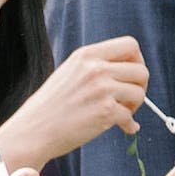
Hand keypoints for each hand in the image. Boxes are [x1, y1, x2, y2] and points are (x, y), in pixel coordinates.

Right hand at [7, 31, 156, 168]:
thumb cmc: (51, 106)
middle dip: (140, 86)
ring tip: (121, 113)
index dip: (137, 60)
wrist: (33, 130)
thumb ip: (96, 67)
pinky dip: (129, 125)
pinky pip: (130, 117)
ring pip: (140, 92)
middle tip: (129, 99)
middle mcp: (96, 68)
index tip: (130, 76)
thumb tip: (128, 72)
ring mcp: (101, 89)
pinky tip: (123, 128)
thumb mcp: (70, 72)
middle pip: (141, 70)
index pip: (130, 45)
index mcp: (87, 55)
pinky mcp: (105, 111)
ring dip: (134, 106)